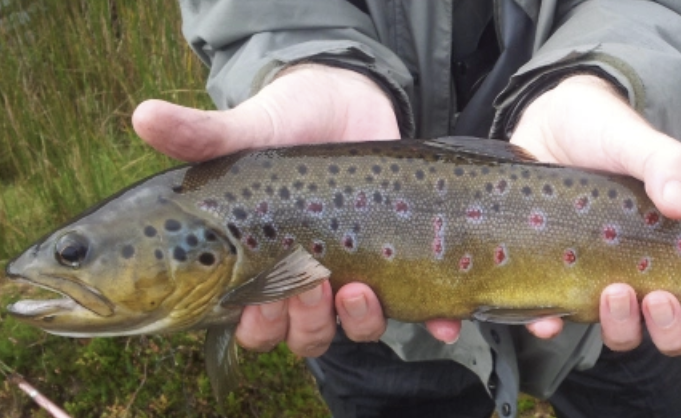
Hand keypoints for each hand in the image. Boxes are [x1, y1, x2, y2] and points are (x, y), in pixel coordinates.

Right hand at [132, 64, 460, 356]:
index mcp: (262, 263)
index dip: (257, 323)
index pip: (252, 323)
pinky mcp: (400, 259)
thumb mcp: (250, 126)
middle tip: (315, 280)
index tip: (261, 295)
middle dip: (307, 323)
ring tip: (360, 288)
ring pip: (354, 331)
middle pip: (304, 337)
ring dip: (360, 323)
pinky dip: (432, 320)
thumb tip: (142, 116)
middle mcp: (308, 277)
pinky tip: (443, 318)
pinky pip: (418, 308)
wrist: (348, 99)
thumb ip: (203, 134)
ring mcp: (356, 271)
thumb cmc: (290, 119)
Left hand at [509, 75, 680, 353]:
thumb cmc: (605, 134)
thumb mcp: (638, 142)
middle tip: (658, 297)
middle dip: (672, 328)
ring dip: (622, 326)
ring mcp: (600, 281)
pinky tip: (548, 321)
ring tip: (612, 292)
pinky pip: (555, 321)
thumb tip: (679, 206)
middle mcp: (645, 274)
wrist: (546, 125)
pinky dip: (552, 328)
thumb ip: (666, 164)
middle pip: (673, 331)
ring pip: (622, 332)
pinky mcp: (555, 281)